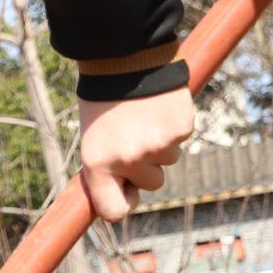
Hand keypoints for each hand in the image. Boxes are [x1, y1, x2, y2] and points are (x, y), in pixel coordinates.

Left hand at [78, 88, 192, 221]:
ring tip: (143, 119)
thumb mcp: (92, 138)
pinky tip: (157, 110)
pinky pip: (180, 140)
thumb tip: (123, 194)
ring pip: (167, 161)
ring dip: (159, 145)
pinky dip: (172, 128)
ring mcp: (158, 146)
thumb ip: (106, 168)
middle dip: (145, 167)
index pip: (114, 211)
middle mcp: (129, 159)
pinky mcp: (181, 130)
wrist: (124, 61)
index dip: (122, 205)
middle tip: (132, 136)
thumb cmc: (103, 103)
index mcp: (98, 164)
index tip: (125, 196)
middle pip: (151, 184)